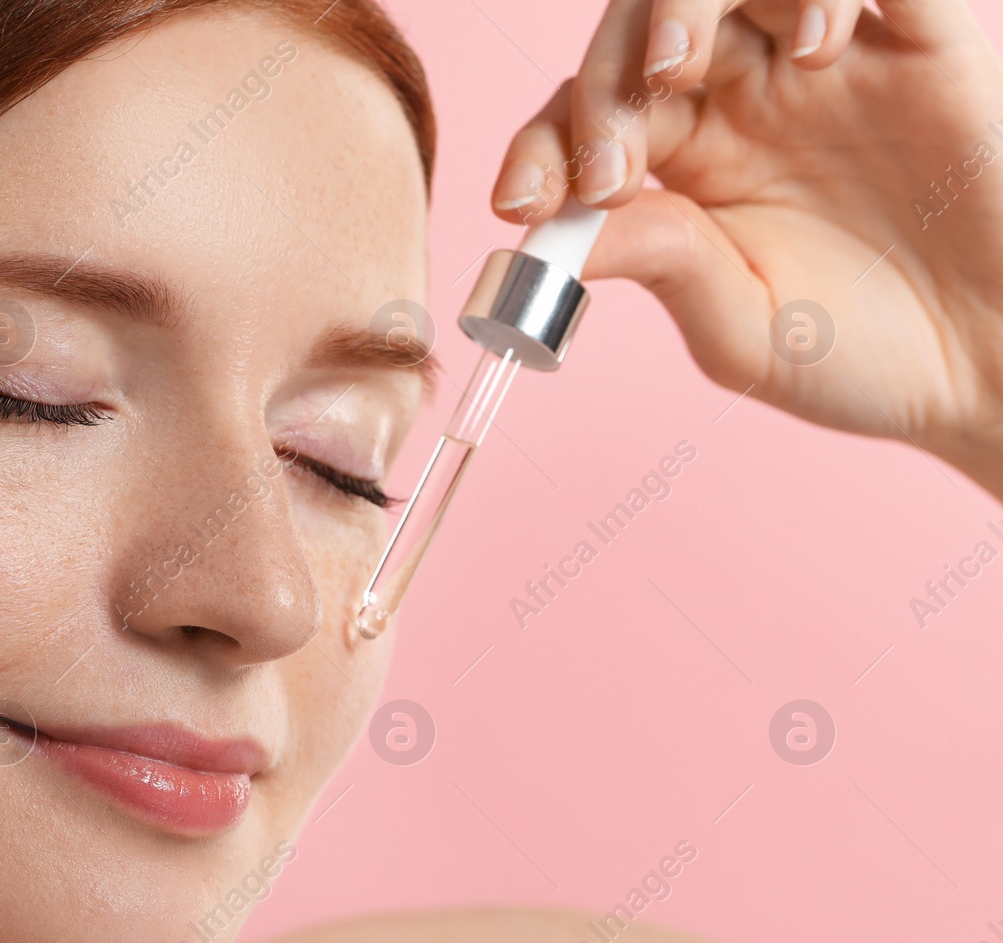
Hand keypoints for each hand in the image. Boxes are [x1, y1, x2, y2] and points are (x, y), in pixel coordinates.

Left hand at [492, 0, 1002, 496]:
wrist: (997, 368)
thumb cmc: (865, 358)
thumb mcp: (741, 330)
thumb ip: (660, 264)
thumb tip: (550, 230)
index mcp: (682, 166)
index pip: (583, 116)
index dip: (542, 145)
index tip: (524, 205)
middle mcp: (741, 99)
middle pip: (641, 31)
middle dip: (603, 83)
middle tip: (613, 163)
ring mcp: (824, 62)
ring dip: (684, 2)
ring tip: (680, 71)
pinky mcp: (918, 38)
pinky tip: (816, 46)